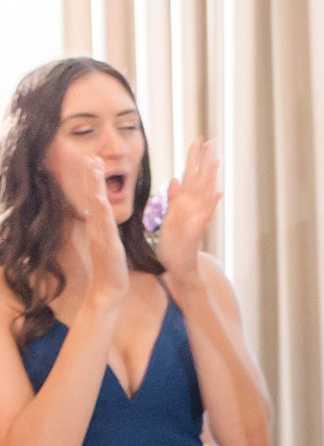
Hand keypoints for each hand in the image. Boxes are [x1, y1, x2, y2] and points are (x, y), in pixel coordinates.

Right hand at [62, 152, 130, 305]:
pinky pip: (104, 226)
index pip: (95, 198)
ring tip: (93, 169)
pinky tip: (99, 200)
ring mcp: (100, 235)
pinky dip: (101, 212)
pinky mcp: (107, 245)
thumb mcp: (110, 241)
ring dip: (94, 187)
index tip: (93, 161)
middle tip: (90, 157)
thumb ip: (108, 227)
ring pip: (96, 207)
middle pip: (92, 198)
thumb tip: (106, 214)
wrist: (109, 288)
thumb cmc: (111, 266)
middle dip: (91, 177)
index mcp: (100, 226)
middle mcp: (97, 228)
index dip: (93, 180)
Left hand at [153, 138, 219, 284]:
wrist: (180, 267)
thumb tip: (174, 179)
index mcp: (185, 204)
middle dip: (204, 160)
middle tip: (210, 140)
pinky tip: (217, 194)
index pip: (191, 176)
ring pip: (205, 193)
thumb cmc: (174, 245)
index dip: (194, 159)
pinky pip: (204, 215)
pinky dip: (211, 205)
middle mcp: (193, 208)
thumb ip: (173, 199)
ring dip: (210, 176)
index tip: (198, 141)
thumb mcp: (169, 218)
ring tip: (215, 160)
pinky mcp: (194, 231)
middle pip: (200, 179)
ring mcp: (196, 219)